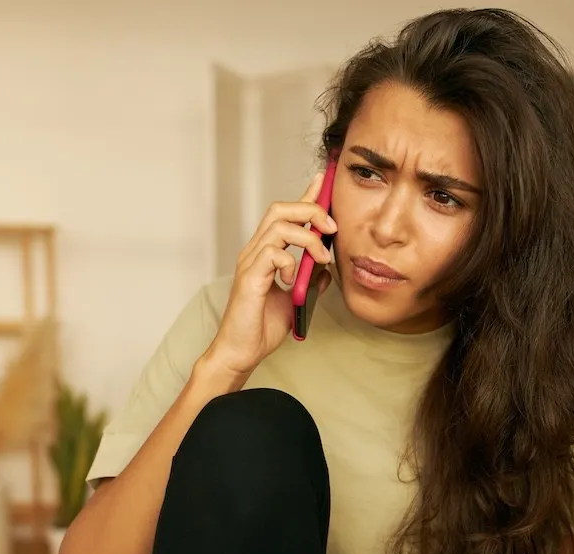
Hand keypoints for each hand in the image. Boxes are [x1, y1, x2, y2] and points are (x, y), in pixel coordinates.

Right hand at [201, 172, 337, 378]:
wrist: (242, 351)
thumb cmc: (261, 327)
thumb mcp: (297, 300)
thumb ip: (309, 280)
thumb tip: (327, 268)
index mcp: (266, 253)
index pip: (286, 215)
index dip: (306, 195)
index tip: (324, 181)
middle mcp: (255, 252)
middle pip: (280, 209)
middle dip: (310, 210)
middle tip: (332, 227)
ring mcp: (250, 263)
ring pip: (278, 226)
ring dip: (307, 237)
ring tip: (322, 257)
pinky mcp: (250, 278)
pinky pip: (271, 254)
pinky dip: (289, 261)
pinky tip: (293, 278)